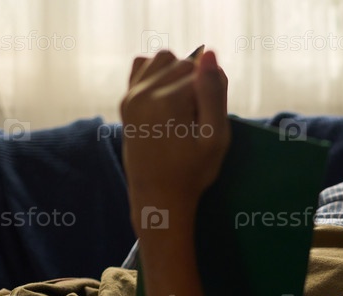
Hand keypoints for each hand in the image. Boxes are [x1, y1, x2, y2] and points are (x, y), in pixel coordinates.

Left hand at [121, 49, 229, 230]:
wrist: (158, 196)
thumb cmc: (193, 171)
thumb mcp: (215, 137)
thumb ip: (215, 93)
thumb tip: (209, 53)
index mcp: (167, 101)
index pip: (202, 72)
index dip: (213, 95)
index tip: (208, 123)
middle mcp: (144, 91)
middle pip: (184, 63)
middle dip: (196, 85)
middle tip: (197, 120)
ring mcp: (131, 94)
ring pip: (164, 59)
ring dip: (179, 74)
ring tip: (185, 105)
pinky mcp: (126, 99)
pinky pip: (142, 65)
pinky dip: (159, 72)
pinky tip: (168, 96)